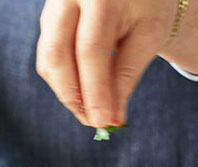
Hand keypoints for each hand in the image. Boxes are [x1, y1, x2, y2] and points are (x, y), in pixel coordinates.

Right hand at [35, 0, 197, 127]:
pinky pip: (49, 59)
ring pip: (49, 60)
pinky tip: (85, 96)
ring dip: (68, 94)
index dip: (95, 91)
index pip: (91, 49)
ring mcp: (53, 6)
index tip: (103, 122)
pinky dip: (65, 83)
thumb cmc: (148, 7)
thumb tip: (112, 120)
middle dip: (74, 96)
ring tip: (93, 113)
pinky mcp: (49, 20)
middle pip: (58, 54)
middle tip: (94, 123)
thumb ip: (127, 76)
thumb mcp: (148, 36)